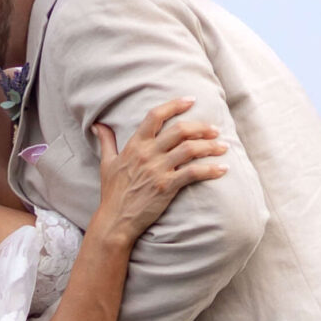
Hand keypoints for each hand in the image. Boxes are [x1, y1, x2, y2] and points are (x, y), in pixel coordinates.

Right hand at [90, 97, 226, 244]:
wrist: (115, 220)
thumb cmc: (112, 193)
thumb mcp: (106, 163)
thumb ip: (105, 141)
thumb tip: (97, 124)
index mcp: (134, 145)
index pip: (155, 116)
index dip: (175, 105)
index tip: (191, 100)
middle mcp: (147, 154)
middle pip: (180, 130)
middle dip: (202, 127)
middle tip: (215, 130)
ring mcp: (158, 170)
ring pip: (191, 149)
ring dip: (211, 146)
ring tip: (223, 147)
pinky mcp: (167, 187)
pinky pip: (194, 173)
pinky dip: (211, 170)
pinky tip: (222, 169)